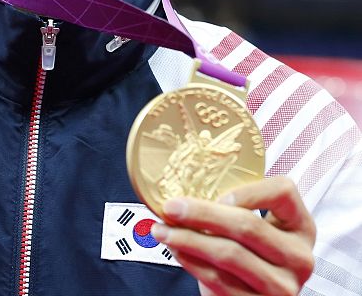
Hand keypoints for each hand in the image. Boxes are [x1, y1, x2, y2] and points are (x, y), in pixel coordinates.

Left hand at [150, 176, 315, 295]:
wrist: (252, 294)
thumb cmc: (249, 250)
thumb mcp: (254, 223)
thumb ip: (233, 204)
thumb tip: (182, 179)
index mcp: (301, 225)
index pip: (282, 192)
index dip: (248, 190)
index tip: (215, 193)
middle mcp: (299, 256)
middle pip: (248, 226)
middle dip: (202, 214)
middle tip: (170, 207)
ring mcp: (284, 286)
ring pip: (230, 254)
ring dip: (187, 239)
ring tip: (163, 229)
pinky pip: (220, 281)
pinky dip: (191, 262)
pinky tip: (176, 249)